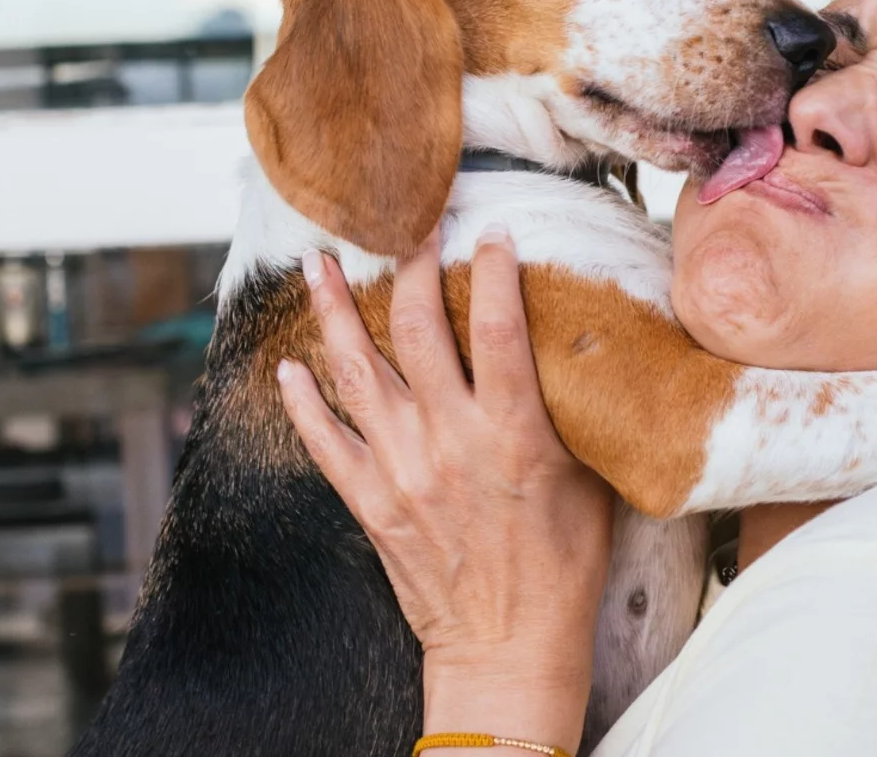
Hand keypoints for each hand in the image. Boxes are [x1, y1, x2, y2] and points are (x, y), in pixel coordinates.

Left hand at [278, 229, 614, 752]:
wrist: (508, 648)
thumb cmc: (562, 568)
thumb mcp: (590, 483)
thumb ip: (572, 416)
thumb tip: (575, 352)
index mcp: (514, 435)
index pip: (497, 327)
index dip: (491, 269)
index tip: (489, 230)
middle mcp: (450, 443)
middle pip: (417, 331)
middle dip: (409, 268)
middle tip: (406, 228)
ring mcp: (402, 471)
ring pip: (355, 372)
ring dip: (332, 313)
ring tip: (316, 265)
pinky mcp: (370, 502)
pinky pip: (323, 441)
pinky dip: (301, 401)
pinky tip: (287, 366)